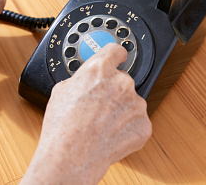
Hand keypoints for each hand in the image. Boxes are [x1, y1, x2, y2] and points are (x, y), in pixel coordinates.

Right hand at [22, 43, 151, 184]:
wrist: (71, 156)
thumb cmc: (62, 126)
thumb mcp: (62, 90)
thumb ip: (82, 79)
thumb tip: (87, 80)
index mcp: (99, 69)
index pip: (115, 50)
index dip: (115, 54)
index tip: (118, 56)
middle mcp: (121, 83)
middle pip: (122, 79)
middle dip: (113, 90)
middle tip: (97, 105)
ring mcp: (136, 104)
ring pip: (130, 101)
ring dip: (120, 109)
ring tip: (101, 124)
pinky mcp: (144, 125)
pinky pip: (137, 121)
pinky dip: (127, 127)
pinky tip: (110, 134)